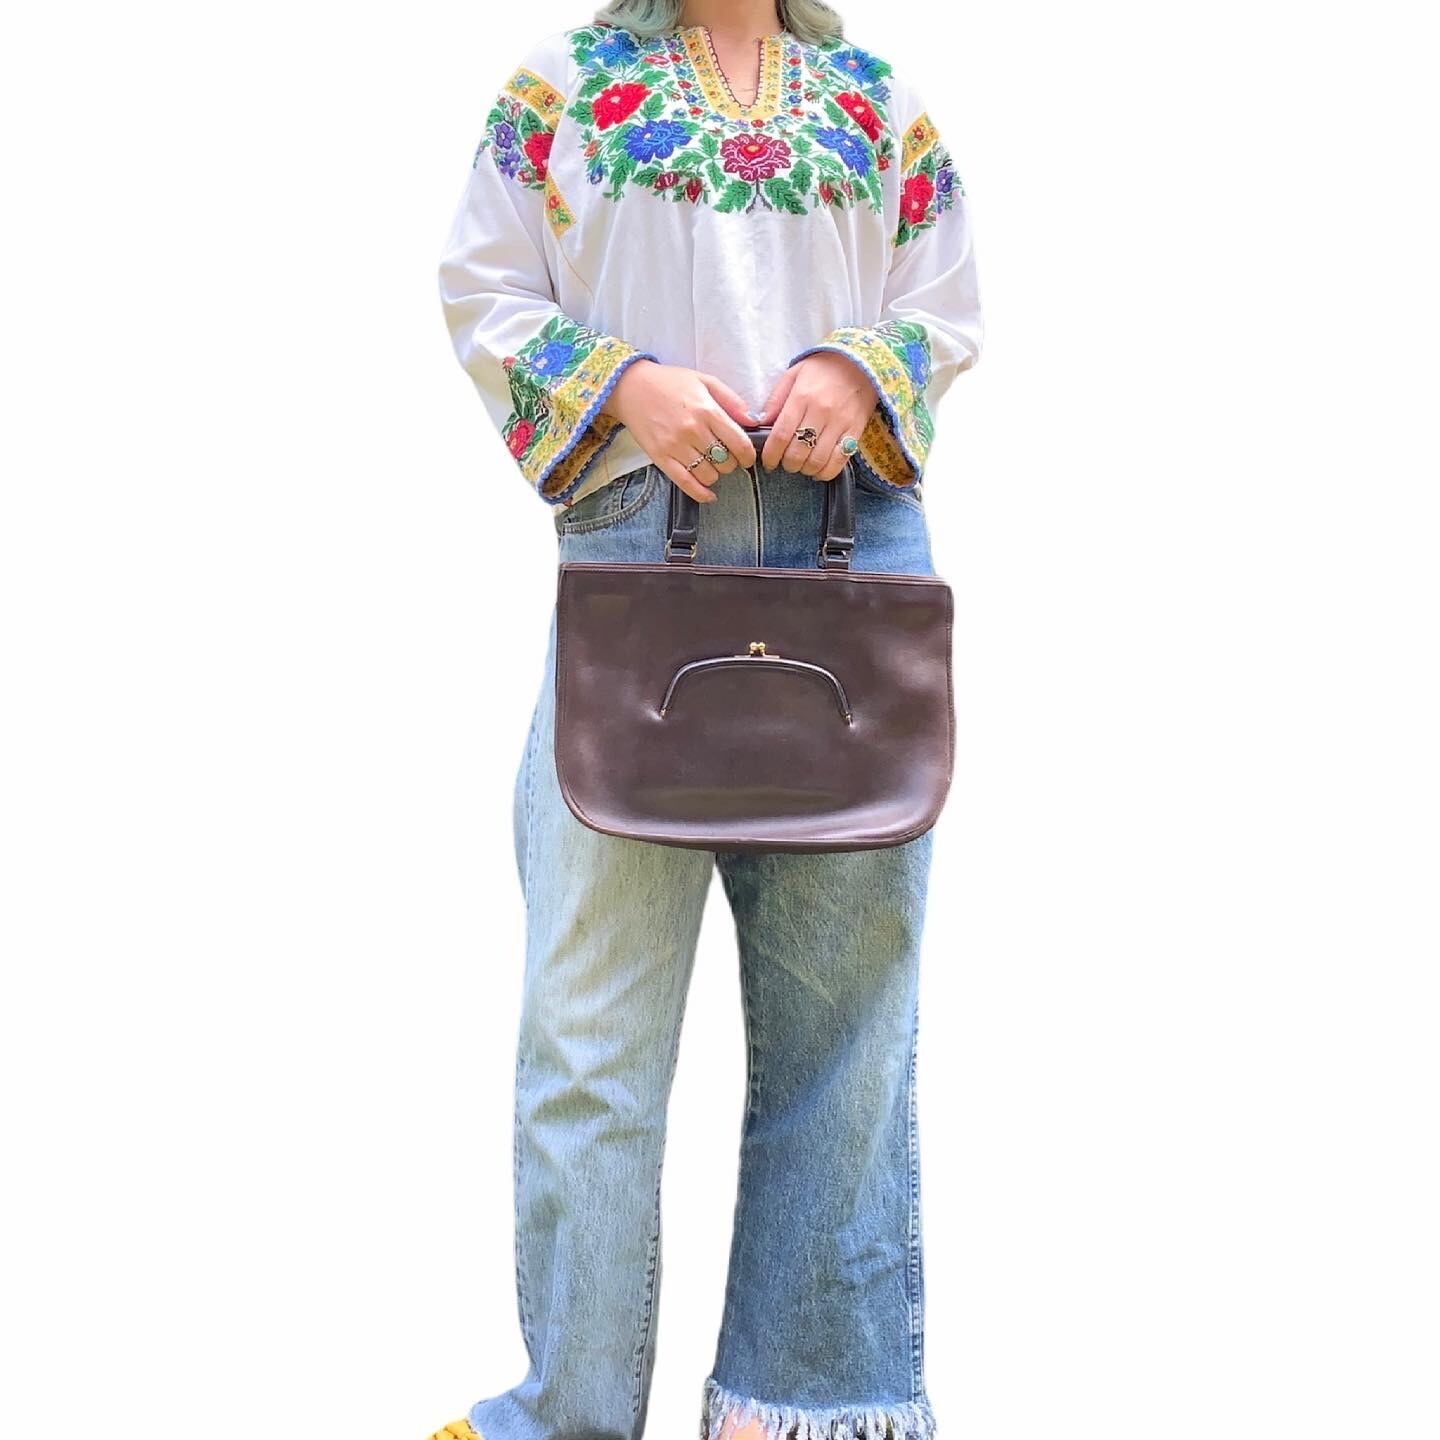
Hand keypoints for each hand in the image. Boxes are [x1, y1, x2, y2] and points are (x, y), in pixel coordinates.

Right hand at [601, 360, 757, 503]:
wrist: (631, 387)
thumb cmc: (670, 383)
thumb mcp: (705, 380)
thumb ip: (732, 400)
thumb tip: (753, 421)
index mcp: (707, 410)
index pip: (739, 443)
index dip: (748, 455)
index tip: (747, 457)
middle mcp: (692, 430)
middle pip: (725, 462)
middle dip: (730, 462)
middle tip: (724, 456)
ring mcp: (675, 446)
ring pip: (709, 475)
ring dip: (715, 474)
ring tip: (711, 464)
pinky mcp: (661, 457)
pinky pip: (685, 483)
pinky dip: (701, 493)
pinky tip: (709, 494)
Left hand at [752, 352, 879, 478]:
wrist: (861, 362)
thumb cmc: (823, 368)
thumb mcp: (794, 375)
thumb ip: (776, 399)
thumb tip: (759, 423)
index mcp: (802, 397)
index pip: (781, 435)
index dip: (771, 455)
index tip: (768, 462)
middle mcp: (821, 412)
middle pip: (798, 453)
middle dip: (787, 464)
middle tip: (785, 462)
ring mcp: (840, 423)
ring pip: (817, 461)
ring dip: (805, 470)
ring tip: (802, 465)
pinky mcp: (855, 431)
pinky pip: (839, 461)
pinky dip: (826, 472)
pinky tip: (819, 469)